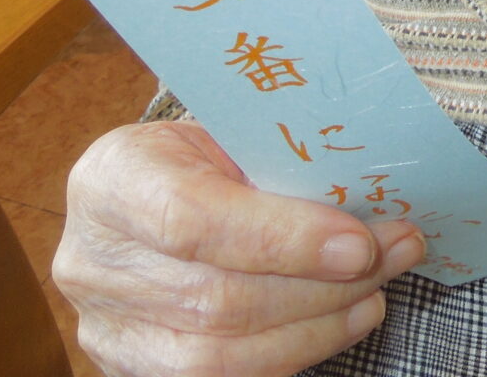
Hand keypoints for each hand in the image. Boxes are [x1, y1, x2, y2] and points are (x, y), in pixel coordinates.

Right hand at [55, 120, 425, 376]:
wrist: (147, 197)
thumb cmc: (201, 155)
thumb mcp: (229, 133)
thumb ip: (282, 163)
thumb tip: (372, 198)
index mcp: (112, 179)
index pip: (191, 220)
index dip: (281, 238)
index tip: (360, 242)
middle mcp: (92, 260)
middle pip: (216, 298)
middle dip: (321, 285)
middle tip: (394, 254)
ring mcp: (106, 326)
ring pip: (219, 354)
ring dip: (317, 326)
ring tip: (376, 292)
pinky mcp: (131, 368)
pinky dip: (293, 354)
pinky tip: (341, 322)